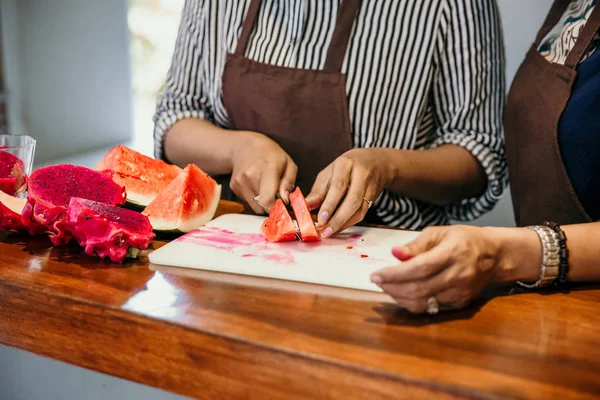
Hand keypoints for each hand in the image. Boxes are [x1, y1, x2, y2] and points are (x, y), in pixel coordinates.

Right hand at [230, 131, 296, 213]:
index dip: (276, 208)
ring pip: (255, 207)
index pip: (267, 200)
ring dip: (263, 202)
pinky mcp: (234, 187)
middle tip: (277, 194)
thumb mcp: (288, 163)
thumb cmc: (271, 155)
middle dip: (272, 205)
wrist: (245, 146)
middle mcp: (250, 176)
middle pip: (262, 206)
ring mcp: (239, 182)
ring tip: (265, 187)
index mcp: (267, 169)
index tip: (282, 205)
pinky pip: (248, 202)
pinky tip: (256, 185)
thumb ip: (288, 183)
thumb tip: (284, 200)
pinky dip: (255, 198)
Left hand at [305, 148, 390, 236]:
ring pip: (359, 210)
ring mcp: (370, 187)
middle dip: (338, 219)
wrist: (376, 162)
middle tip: (324, 231)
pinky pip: (362, 214)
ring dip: (343, 224)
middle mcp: (361, 175)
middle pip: (352, 200)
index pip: (339, 186)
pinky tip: (338, 228)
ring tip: (328, 232)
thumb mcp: (329, 173)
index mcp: (346, 164)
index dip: (330, 204)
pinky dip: (349, 223)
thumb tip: (305, 207)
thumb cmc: (346, 167)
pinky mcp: (374, 198)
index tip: (321, 219)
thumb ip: (318, 191)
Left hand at [369, 225, 540, 312]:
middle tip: (377, 280)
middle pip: (419, 288)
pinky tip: (401, 292)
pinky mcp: (459, 303)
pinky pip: (430, 307)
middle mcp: (458, 275)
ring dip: (399, 297)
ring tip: (386, 286)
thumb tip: (395, 253)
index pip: (419, 268)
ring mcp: (460, 292)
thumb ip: (416, 245)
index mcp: (453, 253)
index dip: (395, 274)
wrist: (494, 255)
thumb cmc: (463, 239)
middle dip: (392, 287)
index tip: (375, 274)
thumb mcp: (439, 232)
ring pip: (423, 302)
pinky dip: (412, 302)